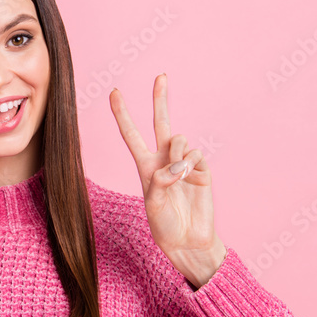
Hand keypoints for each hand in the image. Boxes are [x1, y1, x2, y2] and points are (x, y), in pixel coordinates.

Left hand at [109, 73, 226, 288]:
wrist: (188, 240)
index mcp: (146, 166)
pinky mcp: (202, 170)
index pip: (132, 135)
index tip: (114, 92)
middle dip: (160, 99)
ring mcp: (185, 163)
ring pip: (180, 139)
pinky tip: (192, 182)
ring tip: (178, 177)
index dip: (123, 114)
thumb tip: (177, 164)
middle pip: (161, 123)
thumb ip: (160, 181)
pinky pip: (196, 155)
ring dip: (177, 154)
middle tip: (161, 76)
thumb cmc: (164, 225)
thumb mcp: (152, 204)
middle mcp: (165, 160)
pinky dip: (191, 167)